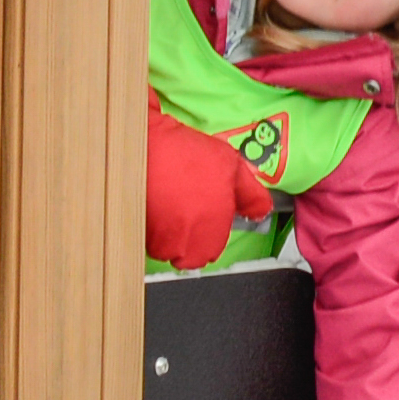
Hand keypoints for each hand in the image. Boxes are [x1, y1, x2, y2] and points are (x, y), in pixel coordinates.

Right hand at [147, 110, 273, 271]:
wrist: (140, 144)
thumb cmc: (183, 152)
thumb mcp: (229, 164)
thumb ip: (250, 193)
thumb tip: (261, 212)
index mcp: (213, 228)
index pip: (212, 252)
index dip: (208, 234)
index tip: (203, 217)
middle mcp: (187, 240)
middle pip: (188, 256)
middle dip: (187, 240)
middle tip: (184, 214)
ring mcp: (159, 241)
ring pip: (166, 250)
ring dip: (167, 237)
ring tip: (166, 207)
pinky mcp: (138, 234)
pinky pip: (147, 241)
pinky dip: (149, 230)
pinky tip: (152, 206)